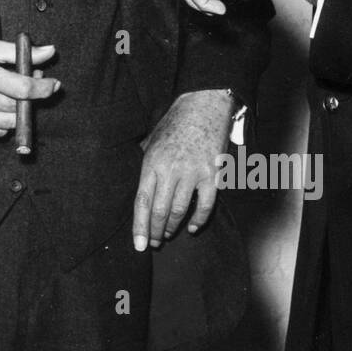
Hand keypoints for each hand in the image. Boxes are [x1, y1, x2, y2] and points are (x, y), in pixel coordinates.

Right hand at [0, 37, 59, 138]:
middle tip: (33, 81)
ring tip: (13, 93)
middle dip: (33, 96)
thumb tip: (50, 51)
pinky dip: (3, 121)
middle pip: (19, 107)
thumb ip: (18, 52)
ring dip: (19, 110)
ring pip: (10, 123)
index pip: (22, 88)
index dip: (43, 88)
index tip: (54, 84)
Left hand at [132, 90, 233, 250]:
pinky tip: (192, 227)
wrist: (203, 105)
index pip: (142, 202)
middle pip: (160, 211)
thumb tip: (139, 188)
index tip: (139, 245)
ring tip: (168, 235)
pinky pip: (205, 204)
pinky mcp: (212, 174)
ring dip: (173, 227)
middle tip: (153, 243)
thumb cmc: (175, 123)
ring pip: (180, 211)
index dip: (140, 226)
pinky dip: (198, 219)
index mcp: (151, 162)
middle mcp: (170, 170)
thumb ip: (146, 165)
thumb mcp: (151, 140)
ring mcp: (192, 172)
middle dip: (155, 231)